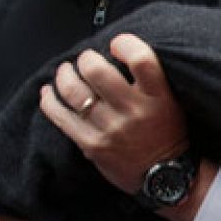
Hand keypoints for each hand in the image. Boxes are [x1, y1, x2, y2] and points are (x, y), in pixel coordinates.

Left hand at [39, 33, 189, 196]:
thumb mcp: (171, 102)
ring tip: (66, 71)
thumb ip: (149, 79)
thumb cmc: (166, 133)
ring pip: (75, 91)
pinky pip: (61, 117)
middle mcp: (135, 111)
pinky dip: (50, 100)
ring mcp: (111, 129)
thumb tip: (114, 52)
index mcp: (159, 97)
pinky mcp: (92, 145)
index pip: (141, 59)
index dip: (124, 43)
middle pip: (98, 71)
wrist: (164, 176)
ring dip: (65, 75)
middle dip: (86, 59)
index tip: (116, 44)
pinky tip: (48, 92)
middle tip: (86, 60)